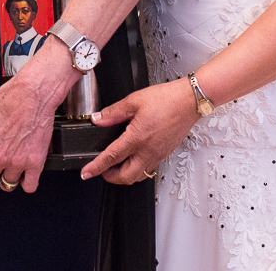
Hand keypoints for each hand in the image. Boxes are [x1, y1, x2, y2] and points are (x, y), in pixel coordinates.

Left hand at [0, 45, 76, 192]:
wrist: (36, 93)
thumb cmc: (13, 97)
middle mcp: (0, 156)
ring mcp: (18, 162)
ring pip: (7, 185)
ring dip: (6, 178)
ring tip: (8, 170)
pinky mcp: (36, 162)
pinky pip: (29, 186)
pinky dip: (26, 183)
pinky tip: (24, 175)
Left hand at [81, 78, 198, 183]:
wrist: (189, 102)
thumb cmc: (166, 100)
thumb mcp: (134, 101)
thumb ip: (113, 112)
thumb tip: (98, 119)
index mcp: (137, 138)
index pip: (111, 158)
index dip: (96, 167)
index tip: (86, 173)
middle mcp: (148, 151)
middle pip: (126, 177)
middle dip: (110, 177)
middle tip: (101, 170)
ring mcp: (157, 155)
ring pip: (138, 176)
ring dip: (124, 175)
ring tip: (115, 166)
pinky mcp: (165, 154)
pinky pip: (149, 169)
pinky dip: (137, 169)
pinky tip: (133, 158)